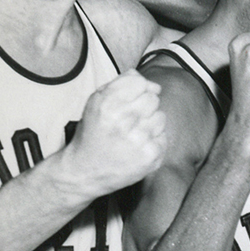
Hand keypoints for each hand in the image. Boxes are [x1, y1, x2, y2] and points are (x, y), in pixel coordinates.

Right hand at [63, 70, 166, 195]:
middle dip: (145, 106)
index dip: (139, 89)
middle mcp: (123, 121)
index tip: (133, 99)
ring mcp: (139, 139)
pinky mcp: (151, 155)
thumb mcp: (96, 102)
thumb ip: (120, 84)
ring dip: (151, 123)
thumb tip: (146, 79)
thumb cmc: (94, 132)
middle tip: (131, 120)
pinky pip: (164, 136)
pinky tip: (138, 147)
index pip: (141, 82)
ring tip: (133, 134)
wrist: (85, 170)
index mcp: (107, 104)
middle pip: (153, 99)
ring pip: (161, 117)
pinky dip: (154, 140)